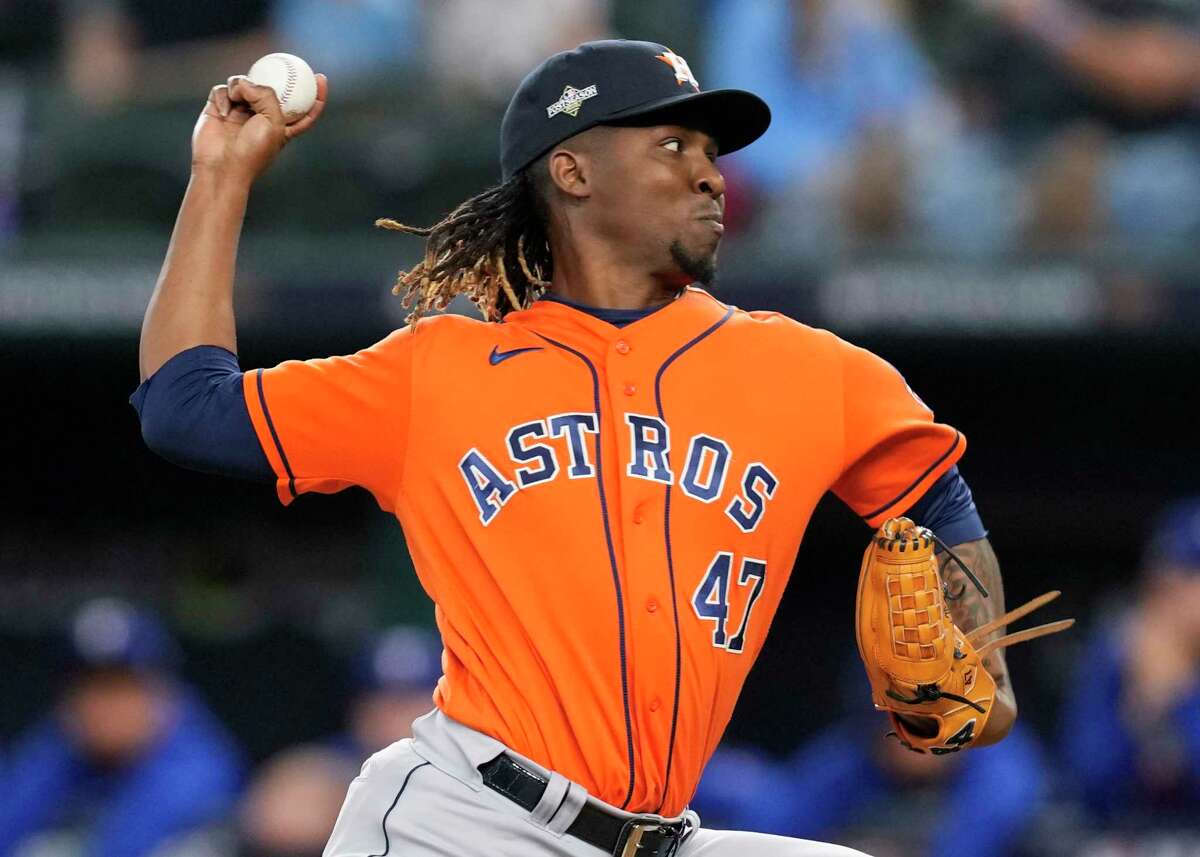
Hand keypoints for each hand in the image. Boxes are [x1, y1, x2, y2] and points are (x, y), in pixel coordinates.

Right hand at [190, 72, 327, 185]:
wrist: (221, 167)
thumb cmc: (251, 151)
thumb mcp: (272, 122)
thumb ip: (267, 96)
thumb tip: (249, 83)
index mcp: (282, 127)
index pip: (304, 110)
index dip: (315, 95)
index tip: (321, 78)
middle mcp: (261, 118)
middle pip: (270, 89)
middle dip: (270, 80)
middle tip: (271, 69)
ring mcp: (240, 111)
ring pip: (243, 84)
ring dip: (241, 86)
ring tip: (239, 100)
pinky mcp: (219, 108)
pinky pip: (223, 89)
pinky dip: (224, 96)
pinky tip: (223, 112)